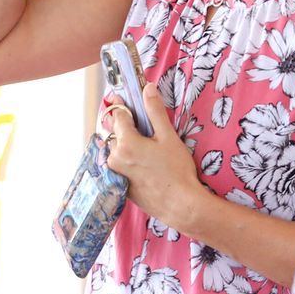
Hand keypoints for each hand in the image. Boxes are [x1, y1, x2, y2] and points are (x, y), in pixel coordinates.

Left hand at [102, 87, 201, 229]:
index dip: (122, 106)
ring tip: (146, 147)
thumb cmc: (177, 171)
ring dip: (125, 144)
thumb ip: (155, 111)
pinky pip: (119, 165)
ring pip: (116, 150)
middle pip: (115, 133)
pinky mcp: (120, 185)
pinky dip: (127, 159)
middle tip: (142, 126)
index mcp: (125, 143)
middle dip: (125, 127)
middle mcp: (115, 158)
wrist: (179, 205)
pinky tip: (144, 163)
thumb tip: (147, 88)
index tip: (122, 98)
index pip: (118, 116)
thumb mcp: (168, 137)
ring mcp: (116, 173)